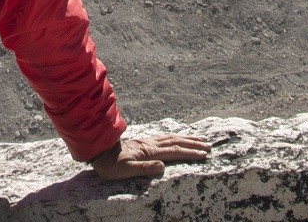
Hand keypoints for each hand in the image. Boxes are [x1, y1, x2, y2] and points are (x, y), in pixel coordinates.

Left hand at [89, 134, 211, 180]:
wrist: (98, 150)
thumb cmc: (111, 164)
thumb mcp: (125, 170)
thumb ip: (144, 168)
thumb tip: (163, 166)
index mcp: (149, 152)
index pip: (175, 152)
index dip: (190, 153)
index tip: (204, 154)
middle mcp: (151, 144)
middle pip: (177, 142)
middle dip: (193, 144)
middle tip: (209, 145)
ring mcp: (147, 142)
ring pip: (172, 138)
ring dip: (186, 139)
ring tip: (199, 138)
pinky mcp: (143, 142)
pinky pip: (165, 138)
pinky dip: (175, 137)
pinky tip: (177, 138)